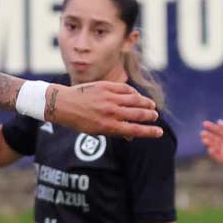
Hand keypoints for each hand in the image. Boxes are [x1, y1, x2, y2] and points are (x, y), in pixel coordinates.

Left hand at [47, 81, 161, 138]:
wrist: (63, 104)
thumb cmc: (80, 120)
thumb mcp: (96, 131)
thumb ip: (115, 131)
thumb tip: (131, 136)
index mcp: (108, 126)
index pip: (135, 130)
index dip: (149, 132)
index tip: (159, 132)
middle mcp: (111, 112)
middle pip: (138, 114)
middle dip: (150, 116)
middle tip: (155, 116)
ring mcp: (109, 98)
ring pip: (135, 100)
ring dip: (146, 103)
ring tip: (151, 106)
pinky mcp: (106, 87)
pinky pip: (126, 89)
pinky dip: (134, 93)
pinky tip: (137, 96)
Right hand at [200, 119, 222, 167]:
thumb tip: (219, 121)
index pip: (218, 129)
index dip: (211, 126)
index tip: (204, 123)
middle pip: (214, 138)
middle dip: (207, 135)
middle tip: (202, 133)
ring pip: (213, 146)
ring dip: (208, 143)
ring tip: (205, 140)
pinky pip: (216, 156)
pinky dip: (213, 153)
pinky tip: (210, 149)